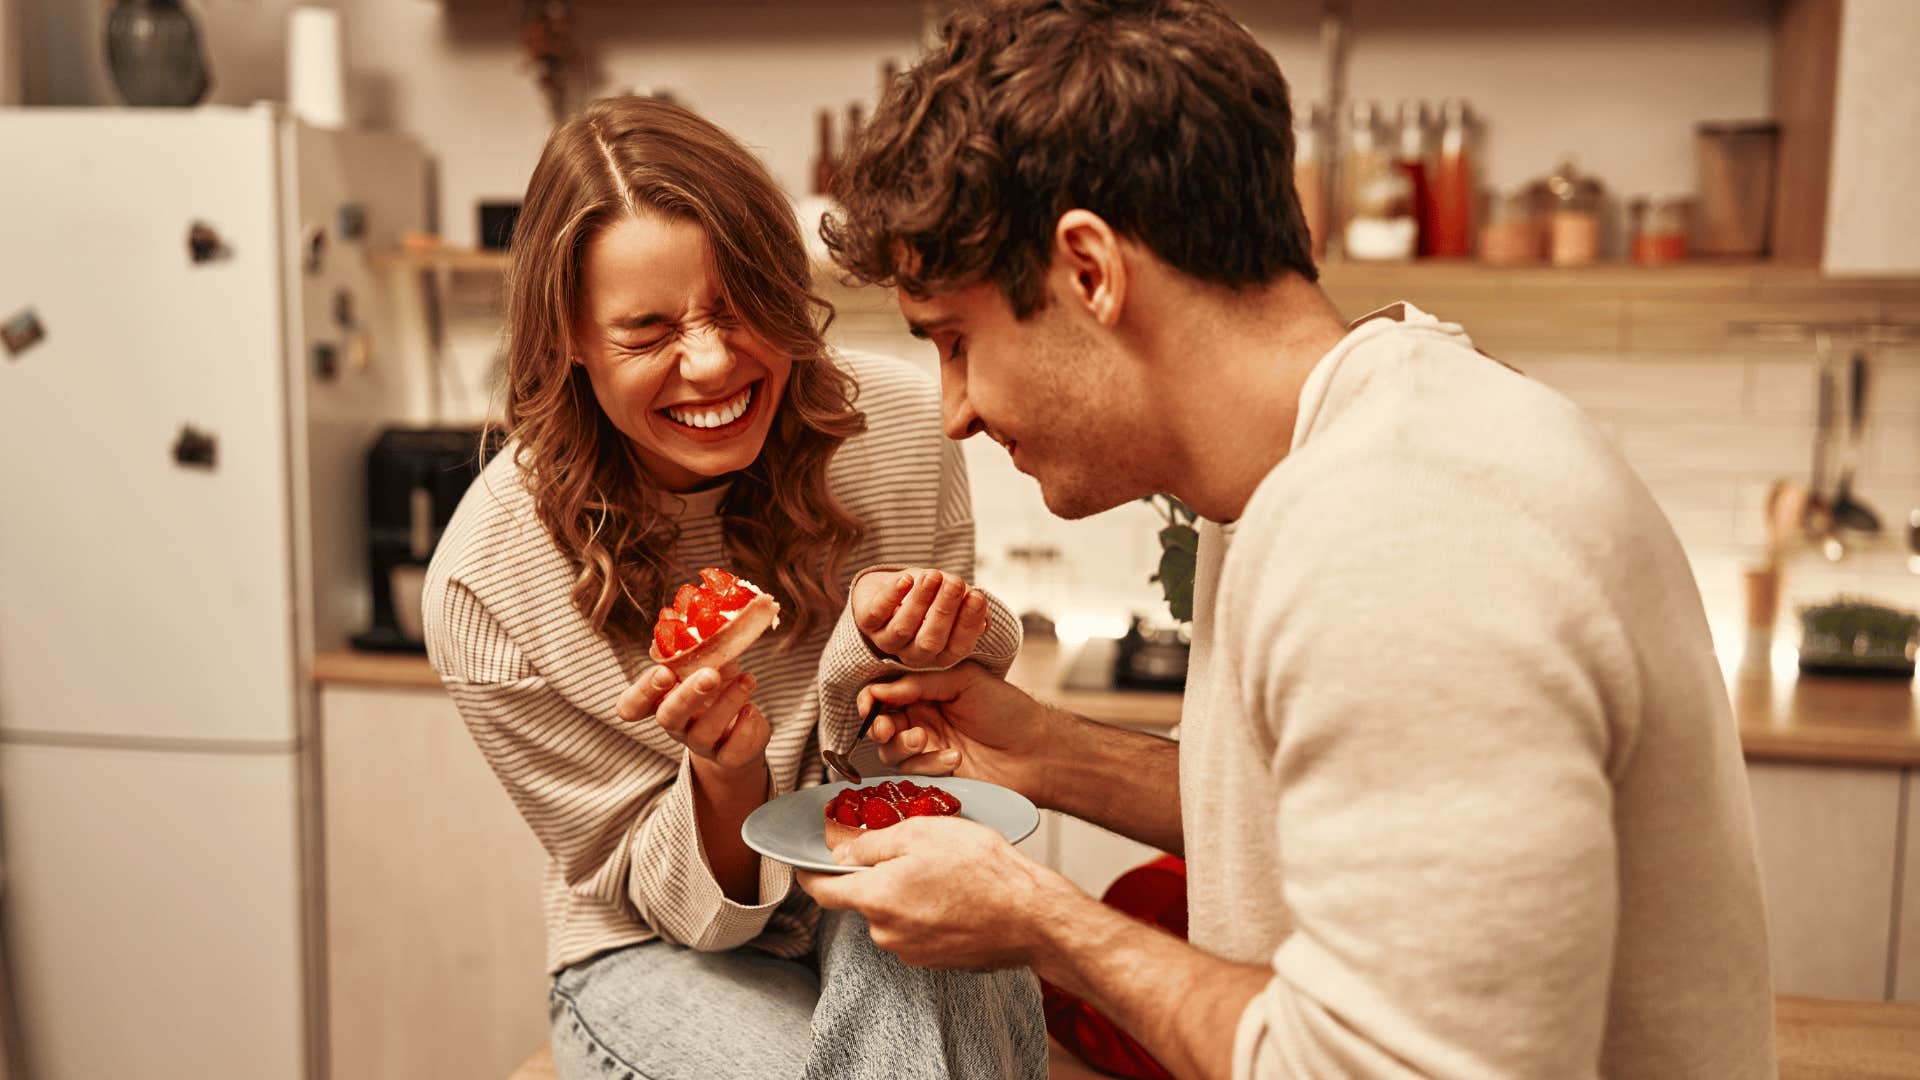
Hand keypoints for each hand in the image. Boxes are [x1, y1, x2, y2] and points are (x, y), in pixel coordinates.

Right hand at [616, 663, 767, 771]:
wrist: (742, 728)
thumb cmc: (717, 689)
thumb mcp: (707, 666)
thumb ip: (700, 648)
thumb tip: (700, 620)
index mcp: (661, 700)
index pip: (632, 705)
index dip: (642, 692)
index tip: (664, 673)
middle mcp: (676, 725)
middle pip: (667, 717)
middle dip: (687, 695)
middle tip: (709, 675)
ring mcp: (700, 744)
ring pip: (704, 731)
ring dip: (727, 703)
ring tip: (747, 679)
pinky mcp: (727, 757)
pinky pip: (732, 750)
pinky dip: (744, 728)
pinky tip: (751, 709)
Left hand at [797, 816, 1076, 968]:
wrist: (1031, 917)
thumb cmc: (983, 870)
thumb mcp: (922, 833)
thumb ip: (872, 844)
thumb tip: (842, 853)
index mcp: (876, 898)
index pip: (823, 891)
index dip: (809, 874)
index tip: (804, 864)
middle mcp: (886, 932)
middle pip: (864, 900)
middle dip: (878, 876)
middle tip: (914, 851)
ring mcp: (911, 952)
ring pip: (892, 915)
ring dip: (907, 894)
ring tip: (946, 873)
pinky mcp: (935, 961)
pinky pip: (917, 930)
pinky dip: (928, 912)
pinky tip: (957, 896)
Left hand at [852, 568, 989, 667]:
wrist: (894, 585)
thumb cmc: (930, 596)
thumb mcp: (954, 599)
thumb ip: (970, 607)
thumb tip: (985, 619)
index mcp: (940, 653)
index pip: (958, 646)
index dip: (968, 623)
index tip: (977, 596)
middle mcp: (913, 653)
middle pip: (930, 640)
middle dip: (944, 610)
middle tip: (955, 583)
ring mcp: (887, 640)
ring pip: (904, 627)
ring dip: (920, 600)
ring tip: (933, 575)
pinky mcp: (867, 622)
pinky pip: (877, 613)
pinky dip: (892, 596)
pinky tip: (906, 579)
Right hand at [858, 663, 1058, 803]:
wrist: (1037, 751)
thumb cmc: (1008, 710)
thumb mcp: (964, 680)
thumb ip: (919, 683)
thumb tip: (879, 689)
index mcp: (928, 692)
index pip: (886, 694)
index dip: (871, 700)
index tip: (869, 705)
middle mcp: (923, 721)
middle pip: (882, 726)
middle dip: (880, 728)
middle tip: (888, 729)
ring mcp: (929, 750)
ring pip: (892, 753)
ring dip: (903, 747)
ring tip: (925, 740)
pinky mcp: (936, 777)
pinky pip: (914, 774)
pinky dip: (929, 765)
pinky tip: (955, 758)